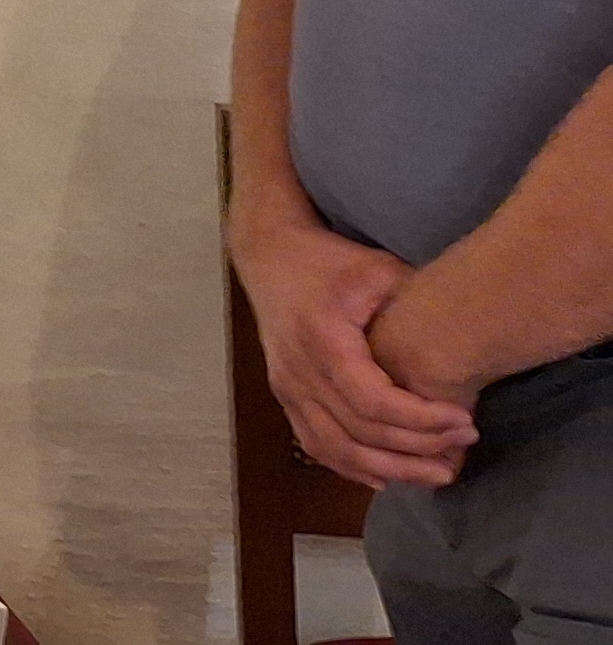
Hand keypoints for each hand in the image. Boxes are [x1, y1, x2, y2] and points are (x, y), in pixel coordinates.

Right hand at [232, 212, 476, 486]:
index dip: (420, 420)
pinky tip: (386, 479)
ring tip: (437, 474)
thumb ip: (415, 304)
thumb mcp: (377, 269)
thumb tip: (466, 339)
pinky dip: (351, 469)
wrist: (270, 256)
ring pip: (337, 448)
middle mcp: (299, 372)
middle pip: (360, 433)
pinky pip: (316, 444)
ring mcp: (288, 388)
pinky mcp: (286, 396)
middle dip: (418, 447)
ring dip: (390, 469)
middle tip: (464, 445)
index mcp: (323, 340)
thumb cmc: (329, 260)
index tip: (464, 420)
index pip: (372, 401)